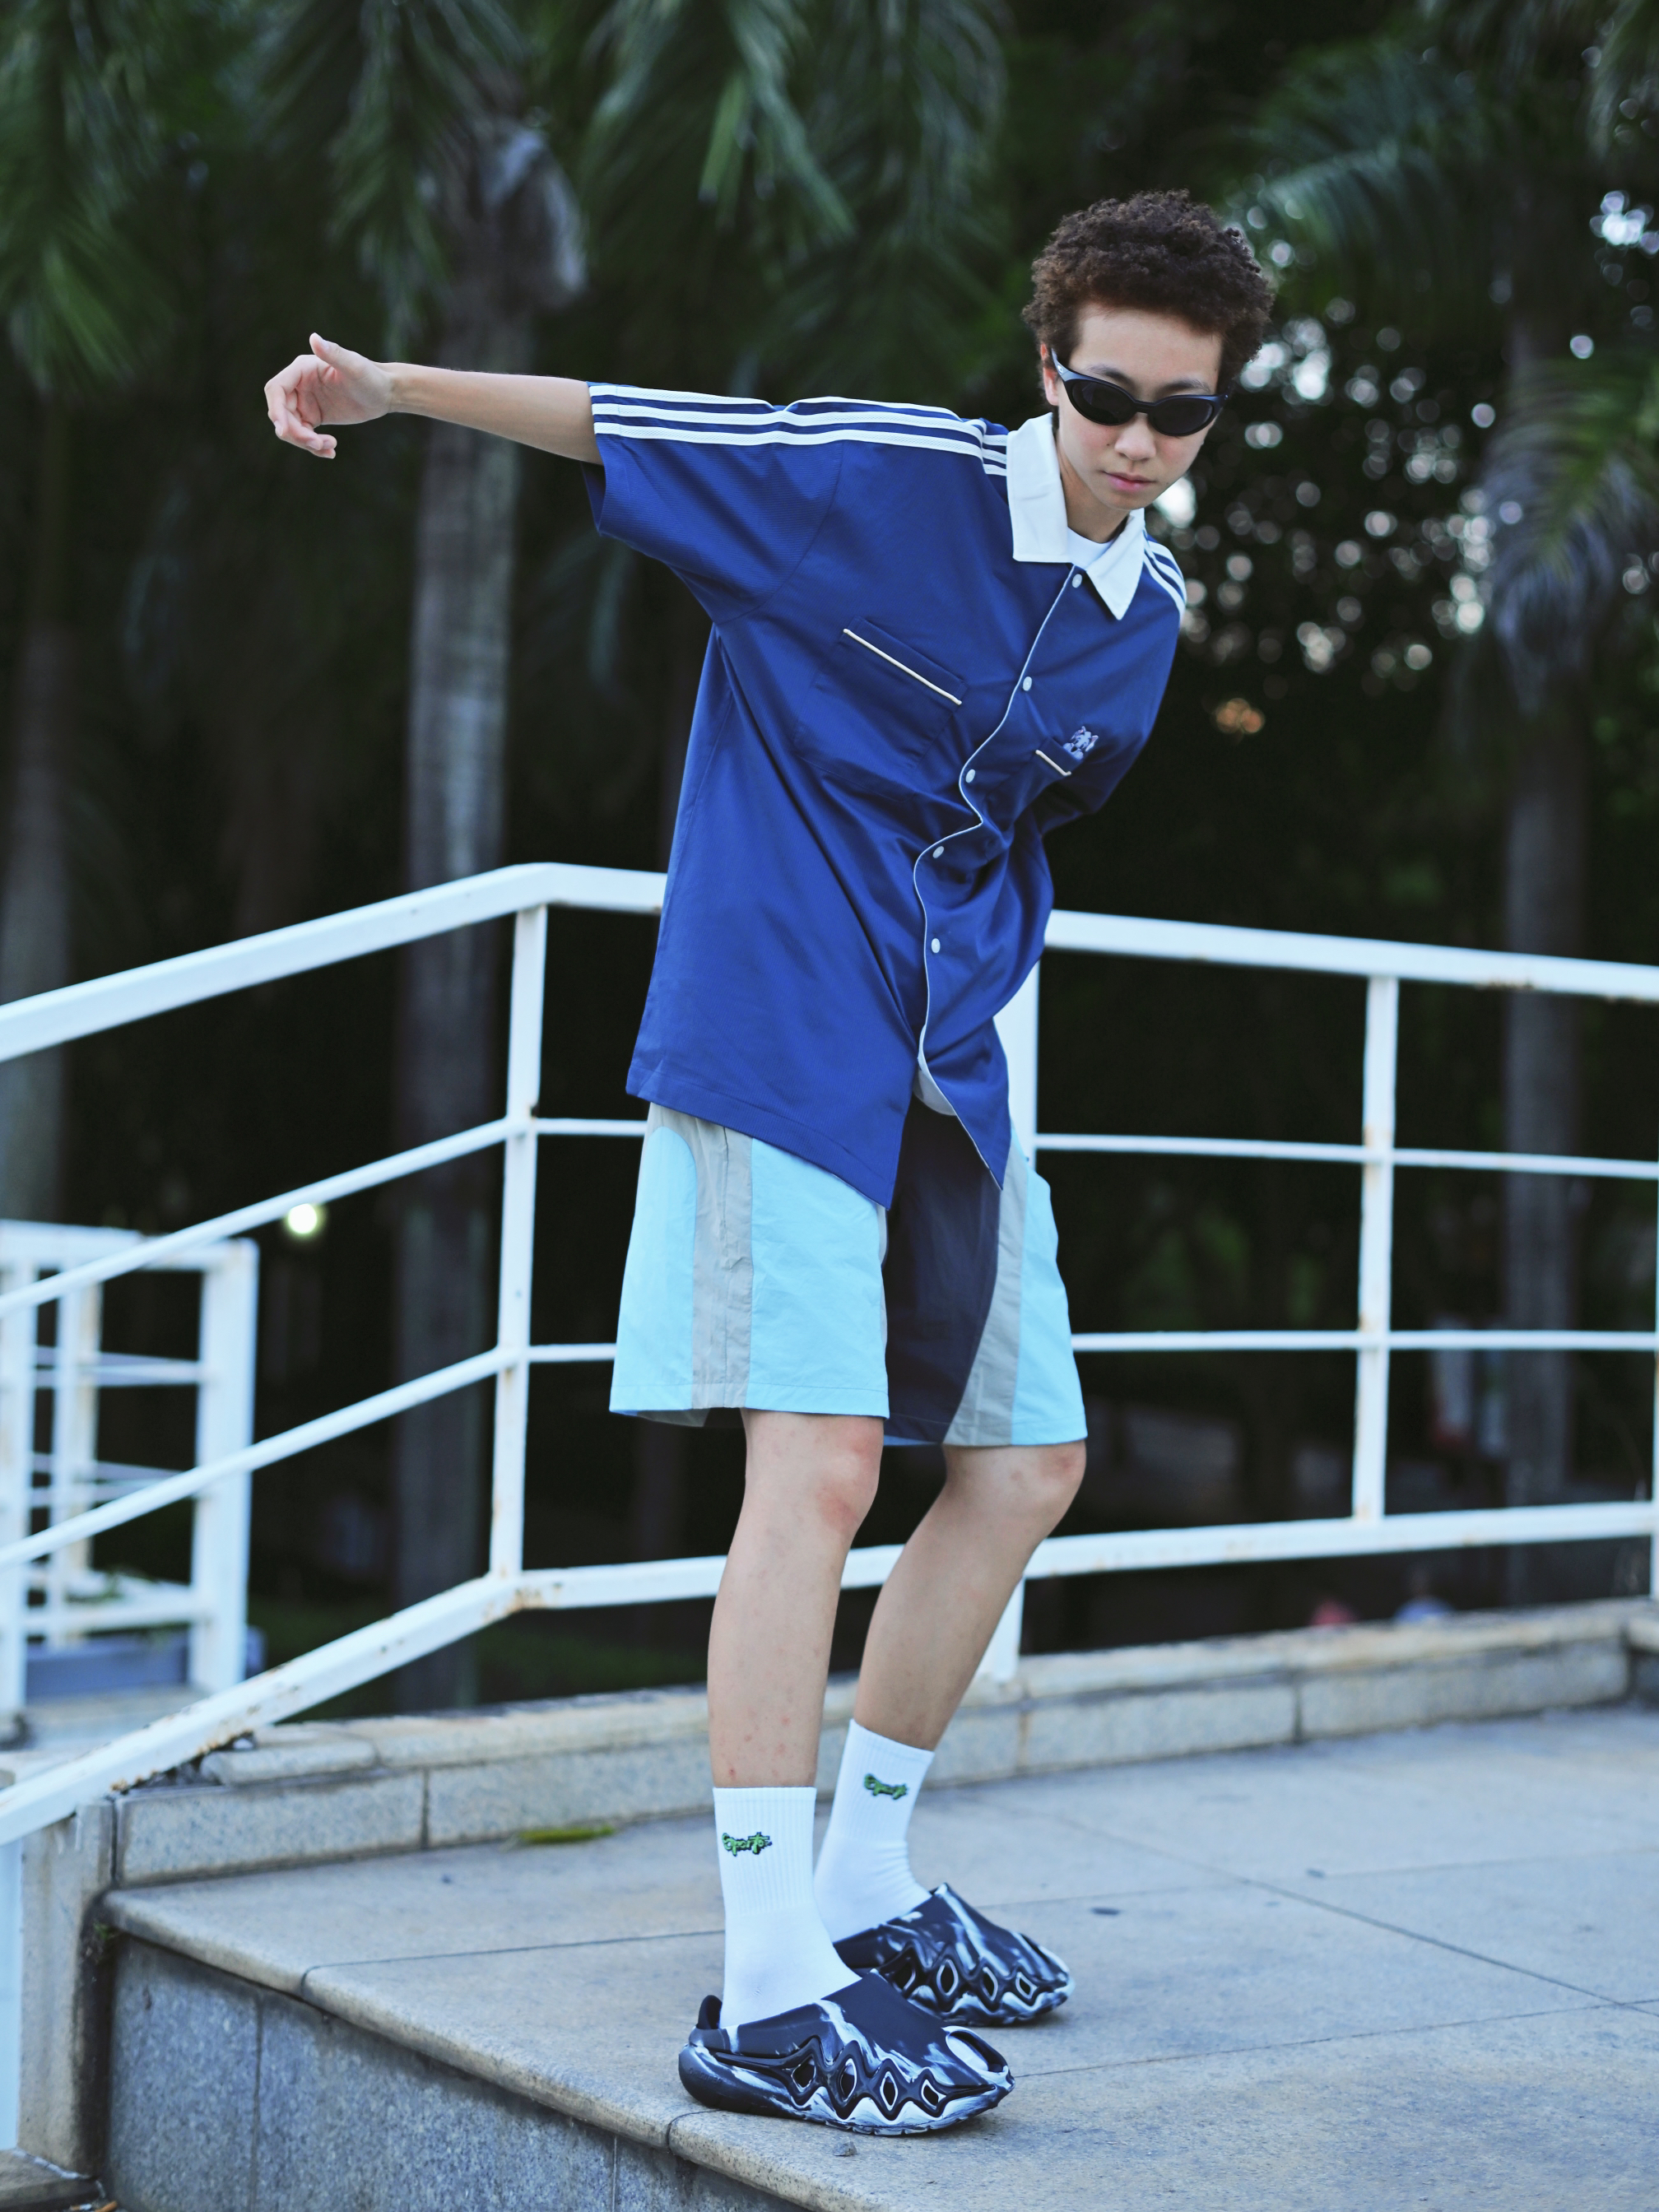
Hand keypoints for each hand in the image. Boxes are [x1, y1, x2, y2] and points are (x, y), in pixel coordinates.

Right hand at [264, 334, 392, 458]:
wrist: (384, 393)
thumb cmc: (371, 376)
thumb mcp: (354, 367)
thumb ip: (334, 354)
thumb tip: (314, 337)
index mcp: (302, 369)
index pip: (277, 390)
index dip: (276, 410)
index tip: (283, 431)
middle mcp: (299, 384)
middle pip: (281, 413)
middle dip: (295, 433)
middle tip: (317, 444)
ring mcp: (304, 401)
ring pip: (291, 427)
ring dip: (305, 442)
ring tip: (330, 447)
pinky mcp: (313, 416)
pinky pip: (304, 435)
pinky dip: (314, 447)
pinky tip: (331, 452)